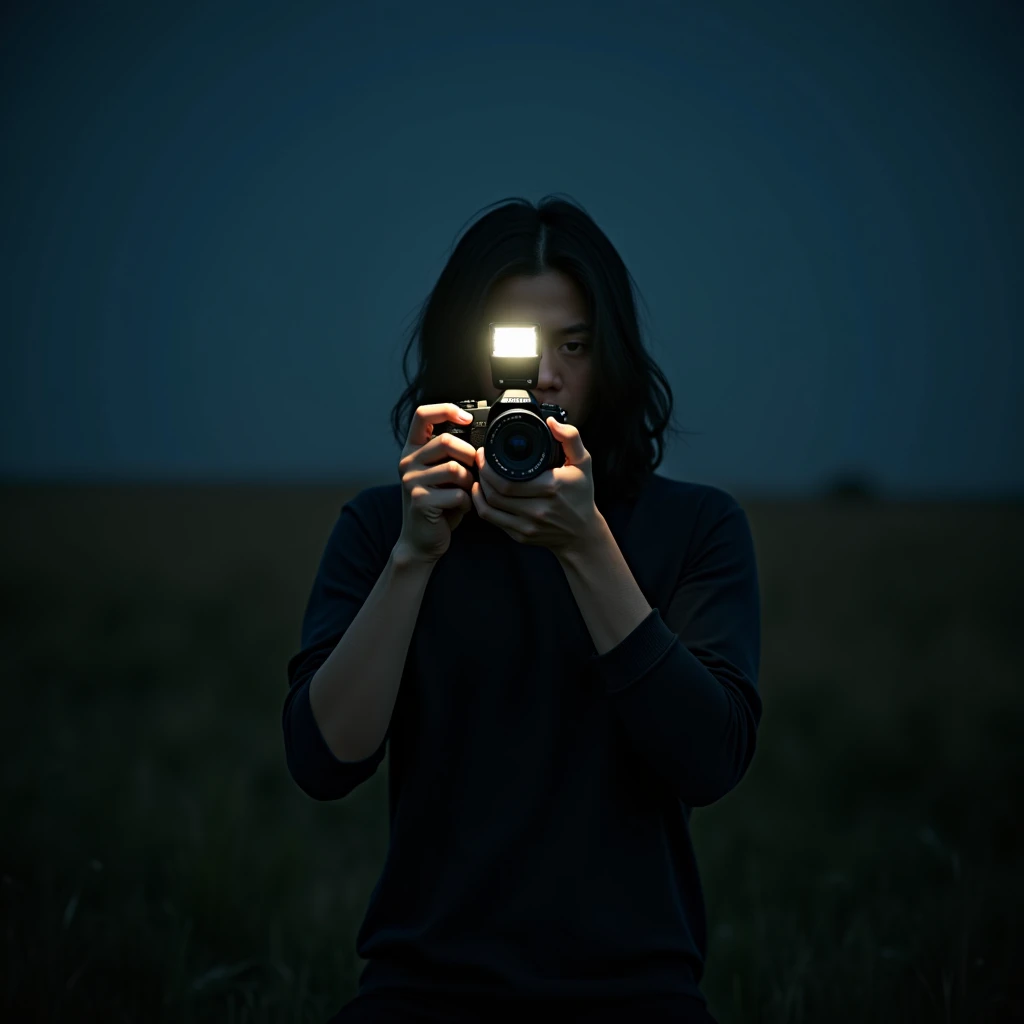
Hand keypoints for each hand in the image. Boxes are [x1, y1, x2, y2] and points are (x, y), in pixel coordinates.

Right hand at [395, 403, 478, 564]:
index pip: (422, 414)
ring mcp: (411, 481)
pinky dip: (466, 502)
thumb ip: (451, 455)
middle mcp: (407, 462)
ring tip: (466, 492)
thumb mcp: (441, 474)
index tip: (467, 418)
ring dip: (469, 482)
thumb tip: (480, 442)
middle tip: (473, 471)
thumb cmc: (438, 505)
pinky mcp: (420, 500)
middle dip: (469, 456)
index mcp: (412, 450)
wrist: (421, 540)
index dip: (447, 410)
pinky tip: (460, 507)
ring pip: (454, 468)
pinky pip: (457, 492)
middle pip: (447, 441)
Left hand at [471, 417, 602, 553]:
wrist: (582, 533)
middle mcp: (538, 509)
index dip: (490, 466)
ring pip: (490, 506)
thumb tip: (552, 422)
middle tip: (480, 460)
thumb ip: (571, 438)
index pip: (508, 479)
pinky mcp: (520, 535)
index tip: (485, 452)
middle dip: (482, 474)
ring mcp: (528, 525)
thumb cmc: (581, 496)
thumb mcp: (583, 463)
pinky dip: (482, 505)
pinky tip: (481, 493)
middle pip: (496, 492)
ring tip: (480, 475)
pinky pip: (492, 519)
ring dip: (479, 489)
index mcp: (551, 488)